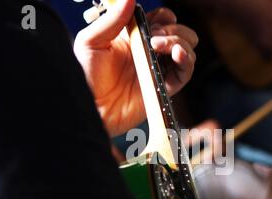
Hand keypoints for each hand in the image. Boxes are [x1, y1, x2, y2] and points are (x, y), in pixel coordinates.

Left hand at [74, 1, 197, 136]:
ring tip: (159, 45)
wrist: (91, 107)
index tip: (155, 21)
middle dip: (173, 30)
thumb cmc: (85, 76)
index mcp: (134, 39)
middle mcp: (150, 53)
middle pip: (179, 34)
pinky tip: (177, 54)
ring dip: (179, 42)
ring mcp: (158, 70)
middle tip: (155, 35)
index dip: (164, 18)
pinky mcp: (164, 88)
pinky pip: (185, 72)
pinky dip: (186, 60)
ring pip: (186, 50)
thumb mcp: (91, 41)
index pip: (162, 21)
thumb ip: (112, 19)